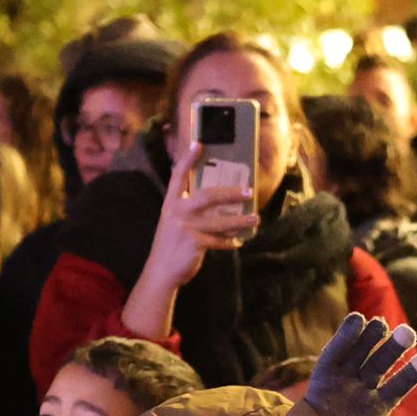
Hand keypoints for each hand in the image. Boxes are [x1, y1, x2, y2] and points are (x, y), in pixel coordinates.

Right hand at [145, 145, 259, 290]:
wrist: (161, 272)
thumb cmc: (170, 245)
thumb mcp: (172, 222)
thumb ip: (187, 209)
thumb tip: (213, 200)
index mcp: (171, 204)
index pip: (178, 176)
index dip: (188, 159)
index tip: (199, 143)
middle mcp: (178, 212)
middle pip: (207, 196)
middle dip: (230, 193)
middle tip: (249, 191)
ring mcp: (186, 228)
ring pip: (220, 221)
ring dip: (241, 220)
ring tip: (256, 218)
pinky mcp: (195, 244)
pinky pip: (219, 241)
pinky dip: (230, 242)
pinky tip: (239, 242)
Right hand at [304, 314, 416, 415]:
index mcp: (379, 406)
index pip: (400, 385)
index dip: (412, 373)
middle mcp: (363, 389)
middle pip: (381, 364)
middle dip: (394, 349)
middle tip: (409, 332)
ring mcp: (344, 381)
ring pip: (360, 354)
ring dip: (372, 338)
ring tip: (383, 323)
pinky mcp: (324, 374)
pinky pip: (335, 352)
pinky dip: (345, 336)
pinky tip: (358, 319)